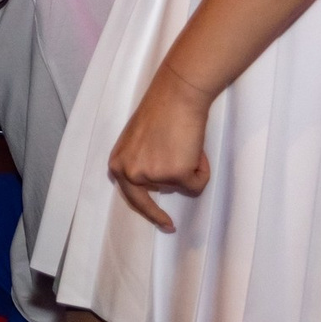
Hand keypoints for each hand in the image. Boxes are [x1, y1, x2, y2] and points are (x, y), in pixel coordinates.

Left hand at [107, 63, 213, 229]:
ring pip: (180, 187)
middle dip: (159, 216)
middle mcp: (130, 172)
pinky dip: (202, 169)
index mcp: (118, 163)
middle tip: (170, 226)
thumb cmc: (161, 113)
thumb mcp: (138, 142)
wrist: (177, 96)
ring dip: (188, 170)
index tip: (160, 223)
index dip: (145, 211)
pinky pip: (197, 184)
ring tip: (184, 144)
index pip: (130, 196)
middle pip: (148, 202)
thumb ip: (140, 163)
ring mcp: (152, 175)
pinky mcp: (175, 175)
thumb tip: (154, 184)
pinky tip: (196, 149)